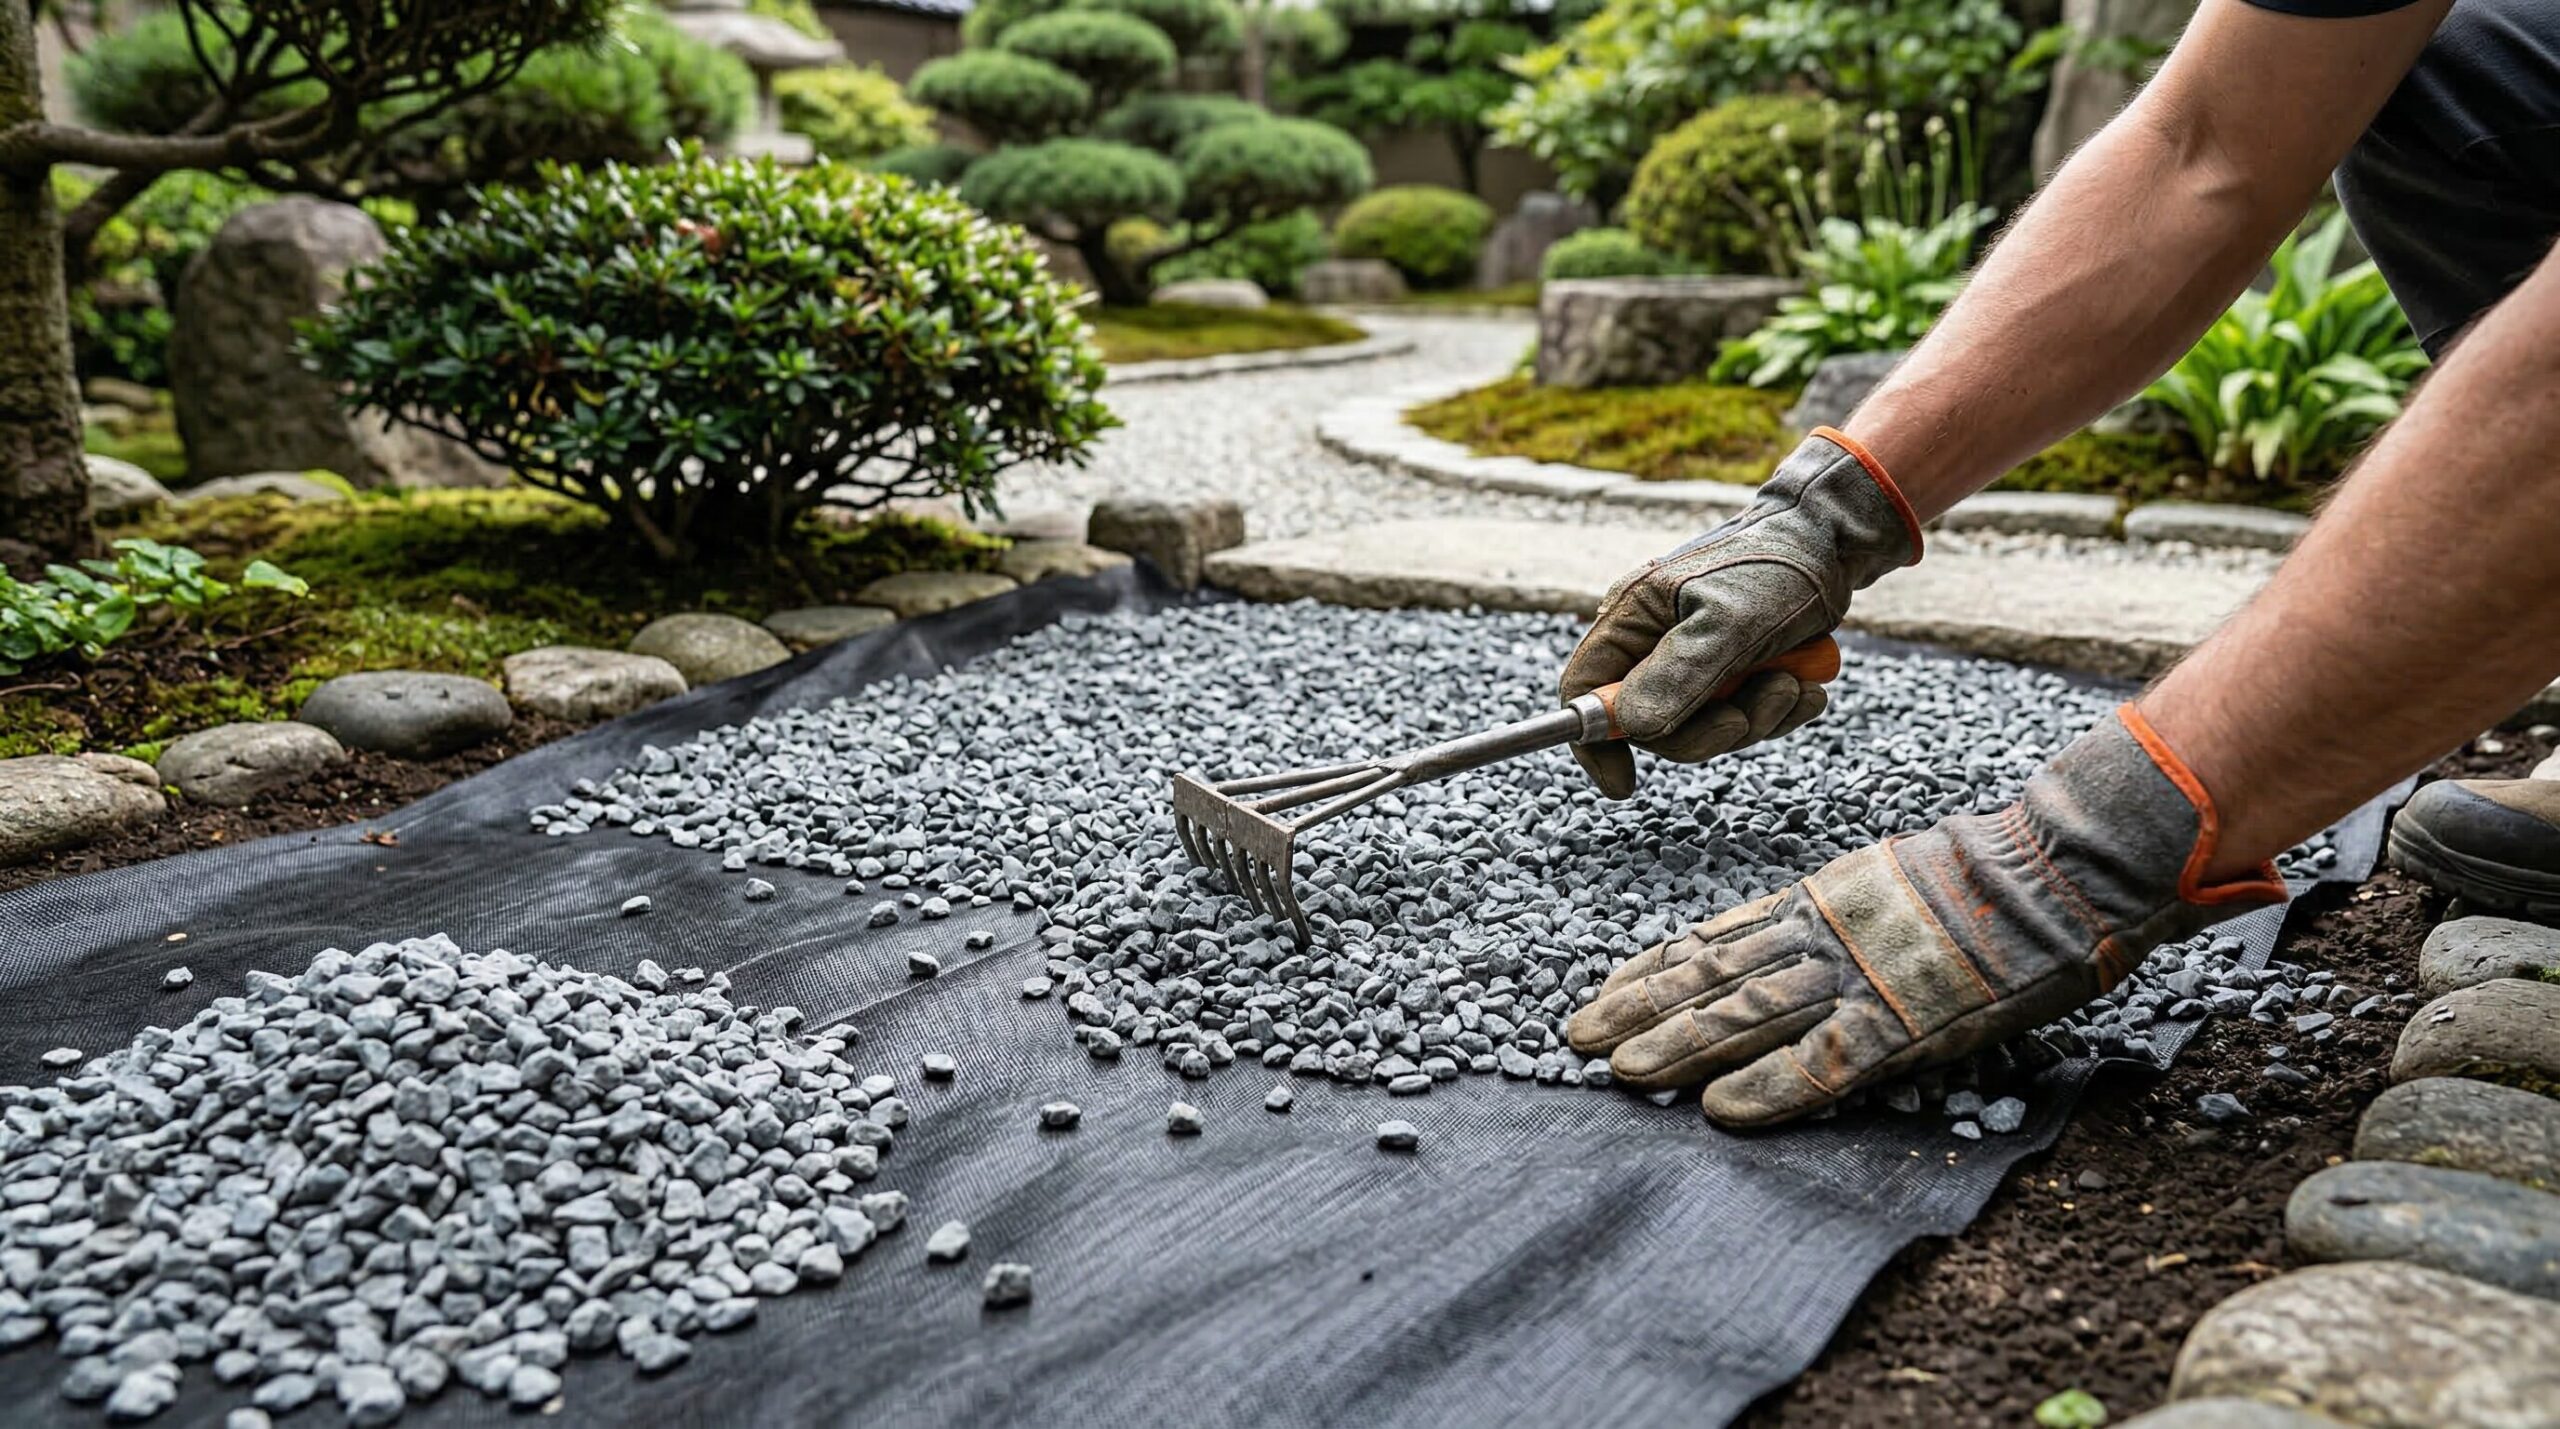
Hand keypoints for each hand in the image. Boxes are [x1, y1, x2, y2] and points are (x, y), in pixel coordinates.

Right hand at [1560, 428, 1921, 798]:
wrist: (1834, 542)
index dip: (1595, 741)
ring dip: (1754, 719)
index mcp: (1633, 617)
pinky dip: (1775, 712)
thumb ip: (1680, 674)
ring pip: (1701, 726)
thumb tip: (1631, 726)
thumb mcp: (1730, 621)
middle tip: (1751, 710)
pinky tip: (1806, 686)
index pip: (1583, 688)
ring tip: (1793, 684)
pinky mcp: (1731, 669)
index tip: (1624, 783)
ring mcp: (1692, 657)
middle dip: (1707, 730)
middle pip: (1650, 723)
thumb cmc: (1777, 565)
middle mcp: (1653, 641)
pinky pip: (1740, 717)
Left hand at [1565, 705, 2288, 1127]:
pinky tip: (1722, 1110)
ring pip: (1750, 1014)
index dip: (1649, 973)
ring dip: (1681, 1046)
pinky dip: (1772, 1087)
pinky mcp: (1910, 1021)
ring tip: (1622, 1074)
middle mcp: (1824, 935)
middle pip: (1712, 976)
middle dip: (1640, 1011)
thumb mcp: (1879, 882)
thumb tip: (1764, 947)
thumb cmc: (1983, 879)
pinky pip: (1828, 1062)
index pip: (1712, 940)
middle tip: (1576, 1043)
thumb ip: (1822, 916)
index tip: (1597, 997)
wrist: (2063, 867)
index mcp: (1817, 901)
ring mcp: (1864, 978)